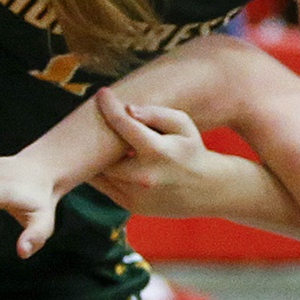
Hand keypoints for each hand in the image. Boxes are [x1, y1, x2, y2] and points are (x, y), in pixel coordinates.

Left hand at [87, 88, 221, 215]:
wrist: (207, 190)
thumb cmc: (191, 150)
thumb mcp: (183, 125)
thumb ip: (156, 114)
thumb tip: (128, 109)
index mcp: (157, 151)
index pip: (122, 124)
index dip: (108, 106)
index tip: (102, 94)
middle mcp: (143, 176)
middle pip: (102, 152)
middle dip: (96, 136)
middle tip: (93, 121)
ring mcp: (135, 195)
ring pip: (99, 172)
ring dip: (97, 157)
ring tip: (98, 141)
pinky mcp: (131, 206)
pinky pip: (105, 187)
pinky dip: (104, 173)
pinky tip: (110, 160)